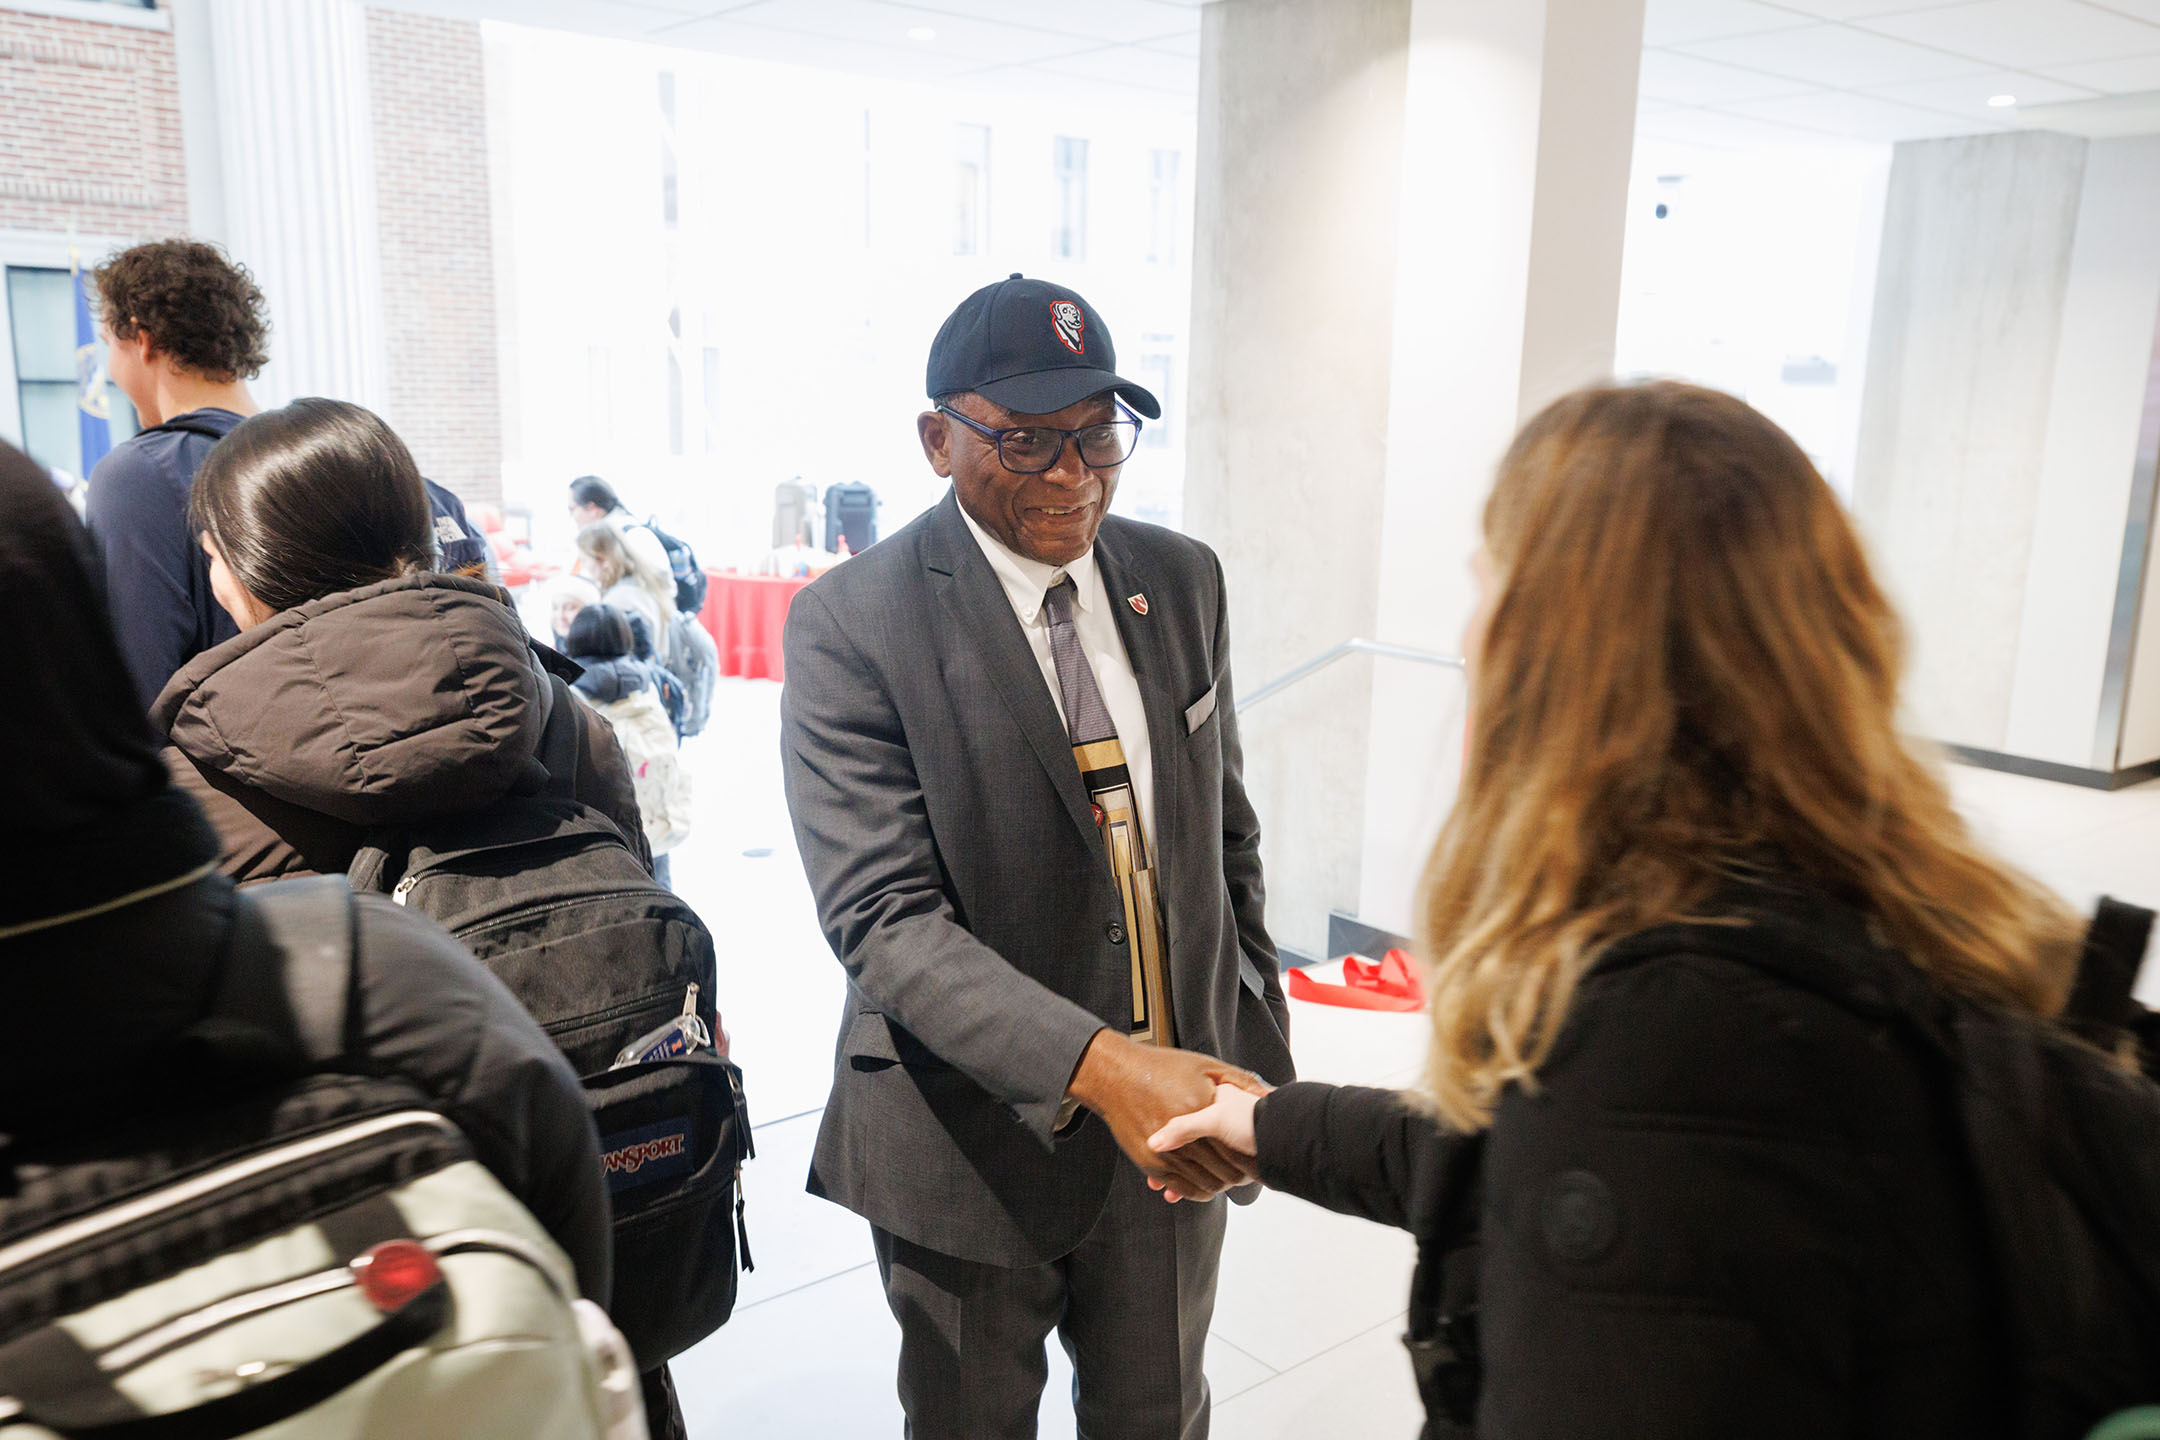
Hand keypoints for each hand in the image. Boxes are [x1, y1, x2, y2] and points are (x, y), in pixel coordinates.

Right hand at [1067, 1030, 1262, 1200]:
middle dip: (1240, 1175)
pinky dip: (1198, 1191)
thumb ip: (1239, 1080)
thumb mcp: (1205, 1065)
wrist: (1116, 1076)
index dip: (1253, 1157)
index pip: (1238, 1149)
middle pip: (1225, 1171)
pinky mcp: (1150, 1162)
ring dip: (1221, 1185)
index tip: (1259, 1156)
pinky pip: (1183, 1188)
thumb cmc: (1160, 1067)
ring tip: (1229, 1177)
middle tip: (1249, 1172)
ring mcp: (1166, 1152)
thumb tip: (1268, 1094)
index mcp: (1202, 1110)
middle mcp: (1184, 1134)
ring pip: (1207, 1185)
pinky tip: (1205, 1182)